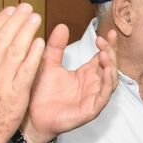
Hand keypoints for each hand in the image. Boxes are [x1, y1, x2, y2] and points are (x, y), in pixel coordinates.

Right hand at [0, 4, 44, 142]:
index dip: (0, 22)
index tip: (10, 10)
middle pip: (3, 40)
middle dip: (16, 21)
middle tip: (27, 8)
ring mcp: (1, 82)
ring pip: (16, 51)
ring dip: (27, 32)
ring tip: (35, 19)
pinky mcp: (17, 94)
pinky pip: (27, 70)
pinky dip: (34, 55)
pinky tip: (40, 42)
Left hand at [20, 25, 117, 142]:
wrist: (31, 116)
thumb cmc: (41, 93)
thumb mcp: (49, 64)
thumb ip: (56, 46)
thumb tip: (62, 26)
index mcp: (86, 74)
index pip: (103, 57)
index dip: (108, 45)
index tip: (108, 32)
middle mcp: (93, 85)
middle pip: (110, 66)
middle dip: (111, 52)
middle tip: (103, 41)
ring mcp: (93, 97)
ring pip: (111, 81)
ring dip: (111, 66)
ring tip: (105, 54)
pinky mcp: (90, 110)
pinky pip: (104, 96)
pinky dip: (108, 83)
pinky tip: (106, 71)